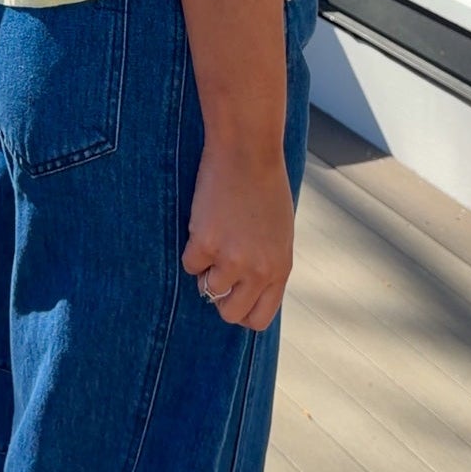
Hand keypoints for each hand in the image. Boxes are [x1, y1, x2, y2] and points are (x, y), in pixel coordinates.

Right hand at [182, 137, 294, 330]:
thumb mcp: (279, 234)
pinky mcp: (206, 244)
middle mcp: (258, 270)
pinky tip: (204, 222)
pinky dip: (192, 248)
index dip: (241, 311)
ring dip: (206, 268)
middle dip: (219, 297)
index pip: (259, 318)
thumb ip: (266, 265)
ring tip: (214, 237)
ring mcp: (231, 259)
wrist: (248, 153)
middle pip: (230, 312)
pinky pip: (190, 264)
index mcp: (280, 268)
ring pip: (207, 289)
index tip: (231, 297)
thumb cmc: (265, 186)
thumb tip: (247, 289)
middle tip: (217, 270)